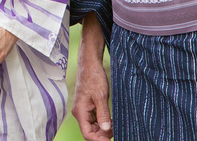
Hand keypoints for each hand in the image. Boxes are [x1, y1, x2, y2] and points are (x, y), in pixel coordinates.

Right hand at [72, 13, 112, 139]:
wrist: (90, 64)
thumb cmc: (93, 77)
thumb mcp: (100, 96)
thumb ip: (103, 114)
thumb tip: (106, 130)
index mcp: (80, 112)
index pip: (87, 134)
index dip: (98, 140)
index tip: (110, 140)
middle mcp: (80, 113)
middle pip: (91, 132)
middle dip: (103, 135)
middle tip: (116, 131)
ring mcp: (84, 111)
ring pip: (94, 127)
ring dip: (104, 129)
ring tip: (115, 125)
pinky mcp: (89, 107)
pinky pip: (95, 120)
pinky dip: (104, 122)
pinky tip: (111, 120)